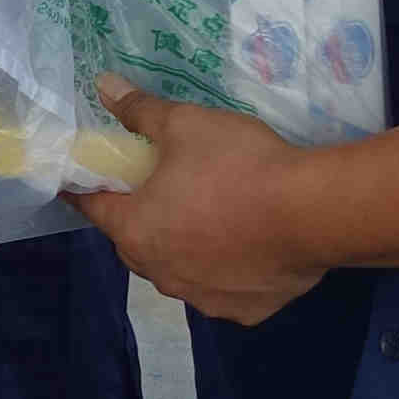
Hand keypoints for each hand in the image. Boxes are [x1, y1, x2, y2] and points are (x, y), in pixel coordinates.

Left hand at [66, 85, 334, 322]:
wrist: (312, 212)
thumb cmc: (237, 165)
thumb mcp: (185, 124)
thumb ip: (140, 111)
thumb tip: (103, 86)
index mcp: (135, 231)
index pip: (94, 208)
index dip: (88, 189)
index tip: (85, 179)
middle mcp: (160, 274)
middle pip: (136, 243)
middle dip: (139, 219)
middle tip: (158, 191)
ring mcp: (202, 298)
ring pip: (178, 270)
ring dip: (182, 249)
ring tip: (207, 218)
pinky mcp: (243, 312)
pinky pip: (223, 288)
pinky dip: (226, 271)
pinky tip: (246, 248)